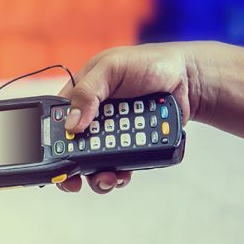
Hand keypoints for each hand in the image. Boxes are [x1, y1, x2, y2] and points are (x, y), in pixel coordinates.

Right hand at [57, 43, 199, 193]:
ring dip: (96, 176)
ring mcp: (110, 133)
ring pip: (92, 162)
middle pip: (72, 148)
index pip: (57, 119)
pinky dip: (117, 175)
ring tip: (107, 178)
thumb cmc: (152, 63)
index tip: (55, 157)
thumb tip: (72, 124)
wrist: (190, 81)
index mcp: (81, 94)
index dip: (53, 139)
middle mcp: (92, 116)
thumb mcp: (113, 68)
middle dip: (73, 167)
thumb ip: (88, 91)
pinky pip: (116, 165)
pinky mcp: (128, 145)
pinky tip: (122, 175)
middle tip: (76, 180)